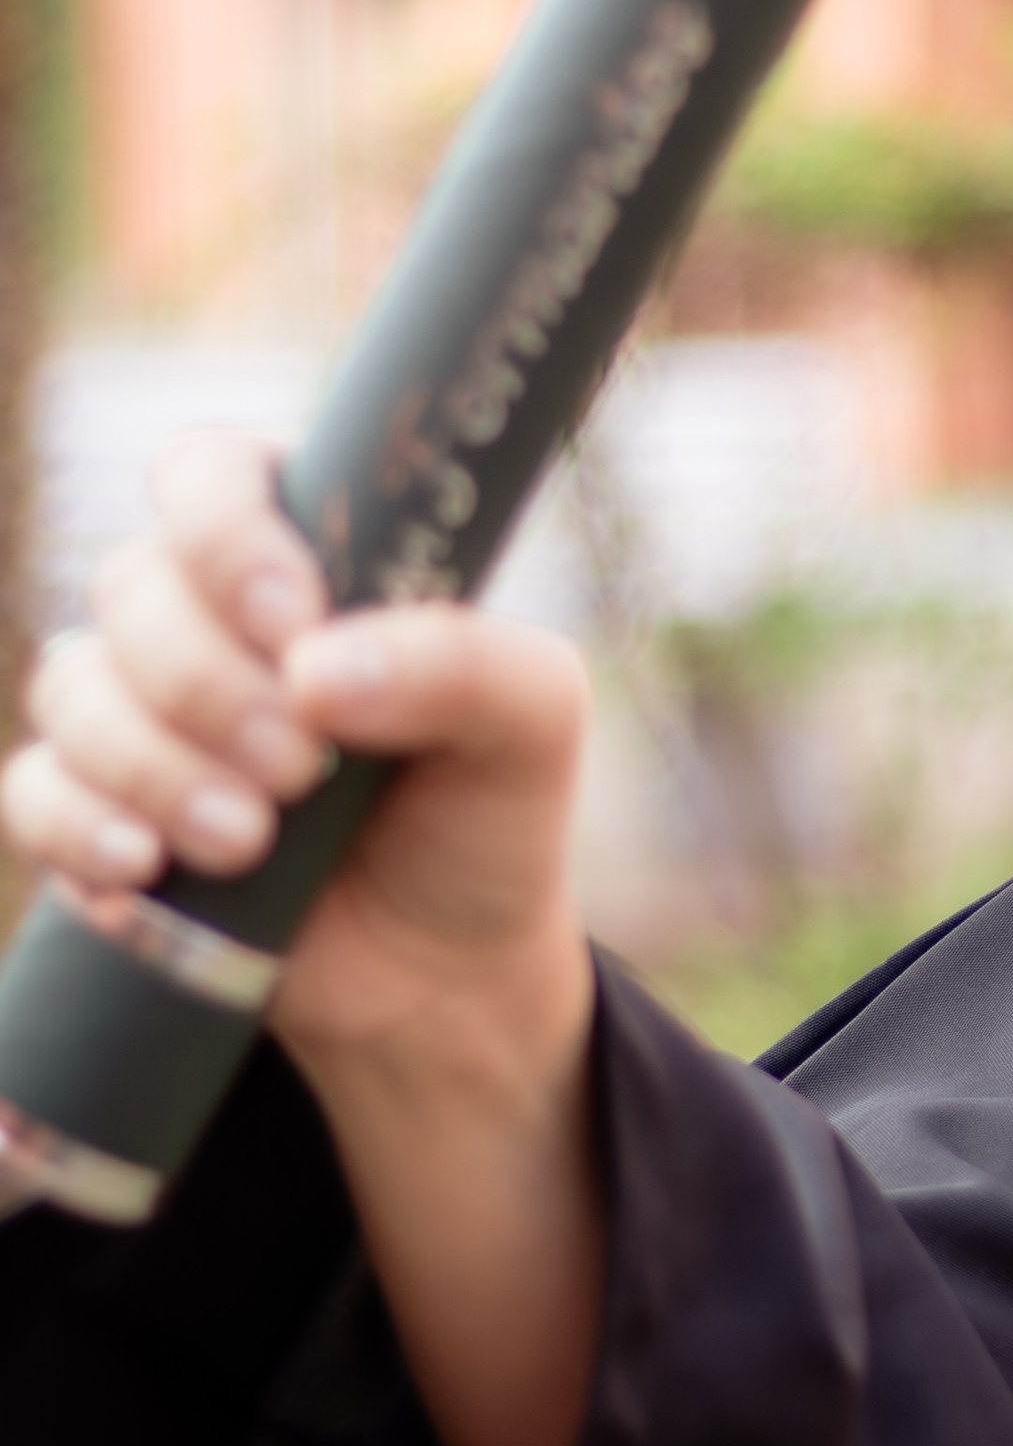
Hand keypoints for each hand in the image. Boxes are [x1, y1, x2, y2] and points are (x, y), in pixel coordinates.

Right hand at [4, 427, 590, 1081]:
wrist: (446, 972)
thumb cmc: (484, 817)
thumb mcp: (530, 725)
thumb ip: (465, 663)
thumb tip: (314, 670)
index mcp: (303, 557)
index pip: (210, 474)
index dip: (227, 533)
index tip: (293, 622)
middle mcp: (205, 619)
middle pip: (131, 586)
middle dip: (210, 685)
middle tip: (303, 770)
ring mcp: (139, 716)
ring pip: (73, 689)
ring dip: (158, 768)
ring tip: (251, 842)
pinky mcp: (96, 814)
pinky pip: (35, 794)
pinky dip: (83, 828)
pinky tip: (147, 867)